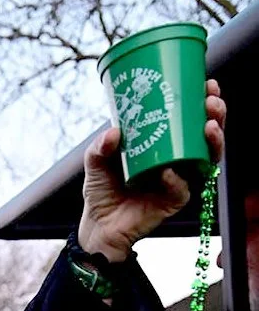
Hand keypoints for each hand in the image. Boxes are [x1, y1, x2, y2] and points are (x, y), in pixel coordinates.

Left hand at [78, 79, 225, 262]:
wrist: (98, 225)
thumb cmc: (101, 190)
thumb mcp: (95, 161)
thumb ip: (100, 145)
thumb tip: (114, 131)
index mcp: (162, 146)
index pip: (188, 120)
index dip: (201, 102)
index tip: (207, 85)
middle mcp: (175, 160)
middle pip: (206, 135)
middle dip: (215, 116)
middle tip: (211, 103)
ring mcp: (177, 180)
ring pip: (206, 158)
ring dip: (213, 141)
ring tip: (208, 127)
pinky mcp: (172, 201)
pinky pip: (182, 189)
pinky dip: (177, 180)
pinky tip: (169, 172)